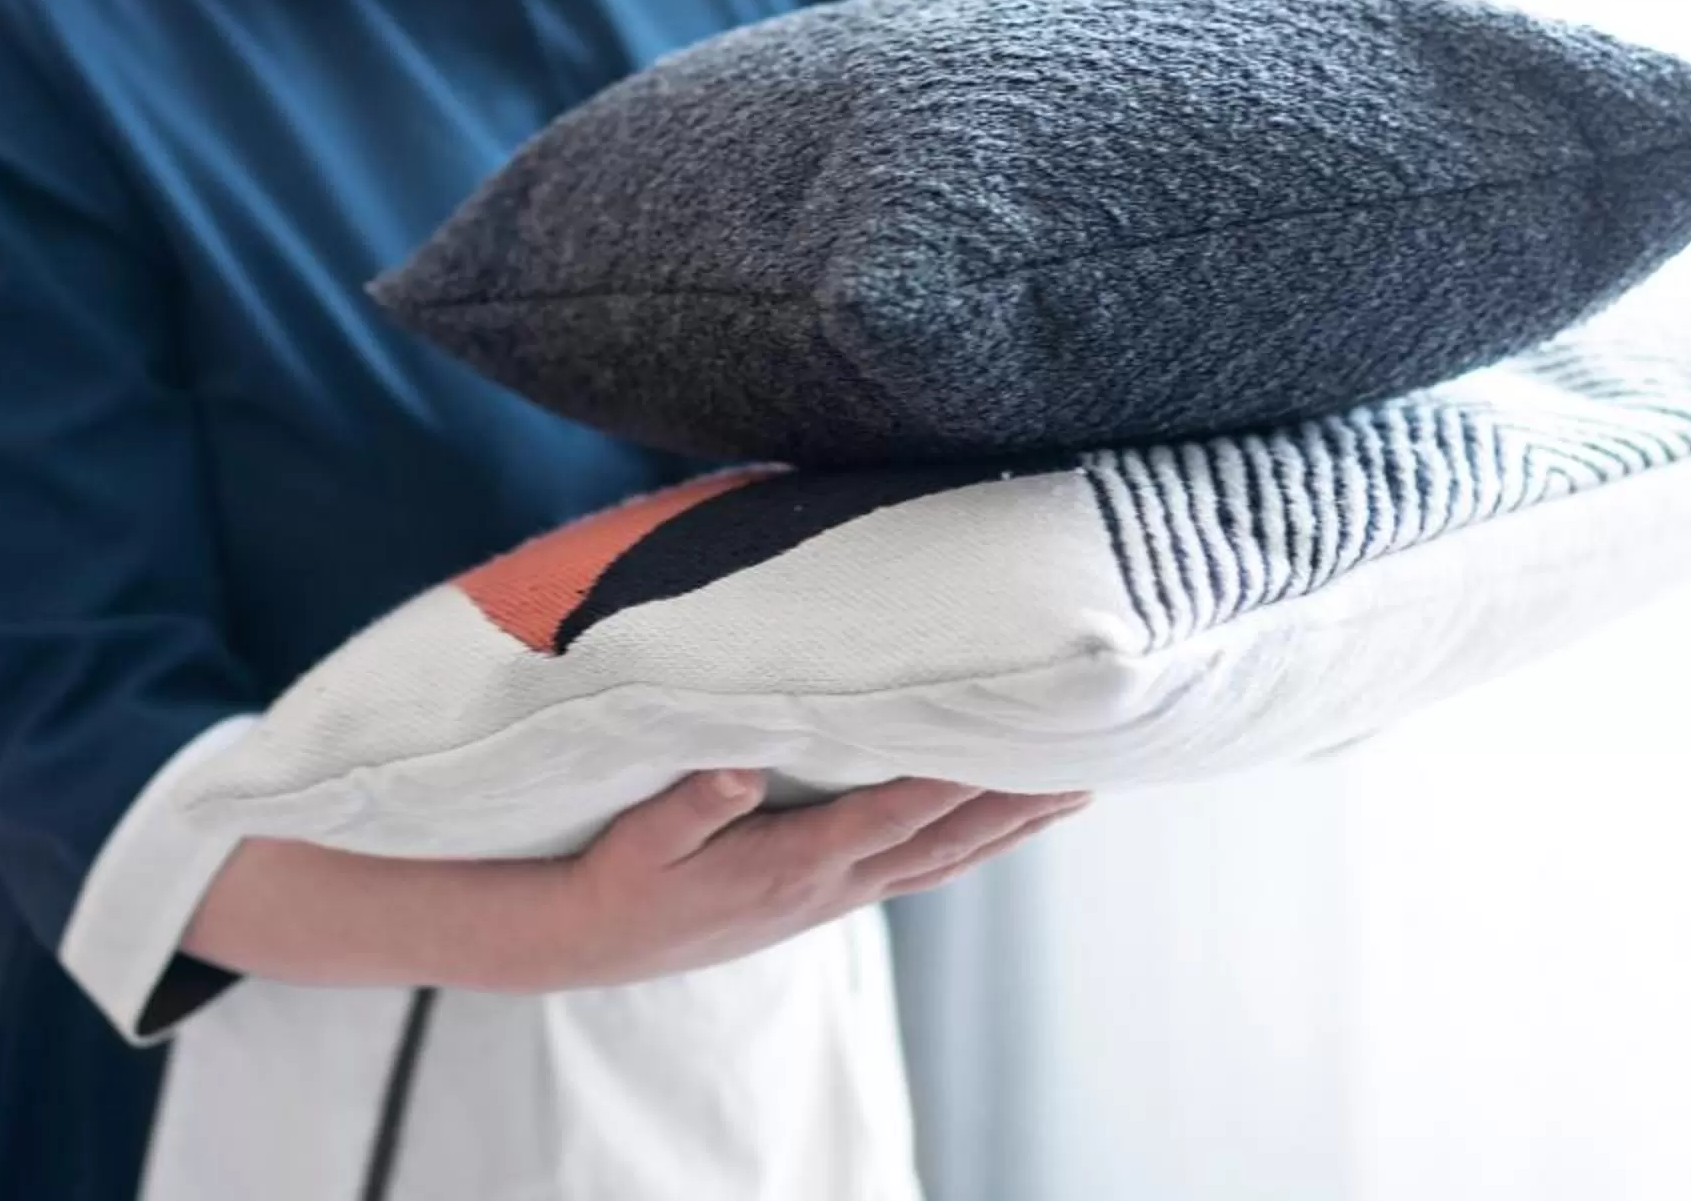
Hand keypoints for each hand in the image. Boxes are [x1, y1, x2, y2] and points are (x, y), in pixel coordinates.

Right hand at [530, 771, 1091, 990]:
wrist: (602, 941)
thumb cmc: (622, 878)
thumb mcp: (643, 838)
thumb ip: (693, 802)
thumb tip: (741, 766)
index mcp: (793, 862)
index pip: (893, 814)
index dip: (956, 781)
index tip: (1014, 748)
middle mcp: (831, 884)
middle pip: (944, 842)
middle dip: (1016, 806)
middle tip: (1088, 771)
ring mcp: (834, 895)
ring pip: (943, 859)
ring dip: (1011, 828)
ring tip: (1074, 793)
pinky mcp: (826, 895)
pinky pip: (920, 868)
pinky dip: (970, 844)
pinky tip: (998, 826)